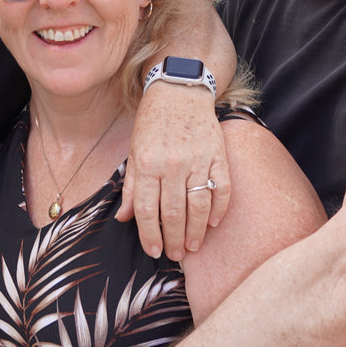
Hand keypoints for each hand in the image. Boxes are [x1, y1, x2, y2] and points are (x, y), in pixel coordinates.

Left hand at [117, 83, 228, 260]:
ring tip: (192, 247)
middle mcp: (172, 164)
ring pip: (198, 205)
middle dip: (174, 239)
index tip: (154, 251)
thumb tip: (123, 218)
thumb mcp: (134, 151)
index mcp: (147, 163)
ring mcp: (198, 159)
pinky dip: (219, 209)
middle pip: (174, 212)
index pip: (148, 209)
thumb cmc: (152, 123)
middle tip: (175, 255)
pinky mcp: (218, 155)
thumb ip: (132, 186)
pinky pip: (222, 188)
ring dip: (196, 231)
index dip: (150, 234)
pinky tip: (212, 224)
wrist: (179, 91)